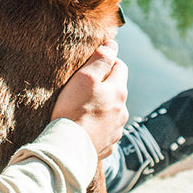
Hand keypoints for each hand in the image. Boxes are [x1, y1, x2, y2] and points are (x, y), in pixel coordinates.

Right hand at [51, 42, 128, 161]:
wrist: (69, 148)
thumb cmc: (74, 110)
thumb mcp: (85, 77)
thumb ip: (100, 59)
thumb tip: (112, 44)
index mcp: (119, 91)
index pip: (120, 67)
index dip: (107, 61)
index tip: (92, 64)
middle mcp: (123, 111)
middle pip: (116, 90)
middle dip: (104, 86)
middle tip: (83, 86)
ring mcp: (117, 130)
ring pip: (112, 112)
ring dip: (102, 107)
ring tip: (81, 109)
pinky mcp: (108, 145)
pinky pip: (106, 131)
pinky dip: (98, 126)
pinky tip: (84, 127)